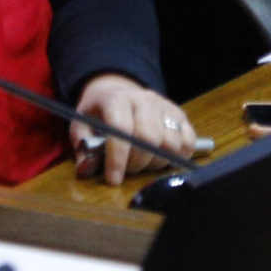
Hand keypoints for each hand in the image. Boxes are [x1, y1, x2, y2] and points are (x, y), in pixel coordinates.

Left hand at [73, 73, 195, 184]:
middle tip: (128, 169)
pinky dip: (178, 157)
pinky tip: (162, 158)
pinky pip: (188, 141)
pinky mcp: (180, 115)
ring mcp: (165, 106)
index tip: (113, 179)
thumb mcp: (82, 126)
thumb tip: (87, 168)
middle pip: (149, 138)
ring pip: (171, 142)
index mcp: (118, 99)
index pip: (121, 129)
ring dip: (156, 162)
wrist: (117, 91)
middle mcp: (145, 99)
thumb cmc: (99, 114)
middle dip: (137, 162)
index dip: (118, 158)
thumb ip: (83, 147)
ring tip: (144, 163)